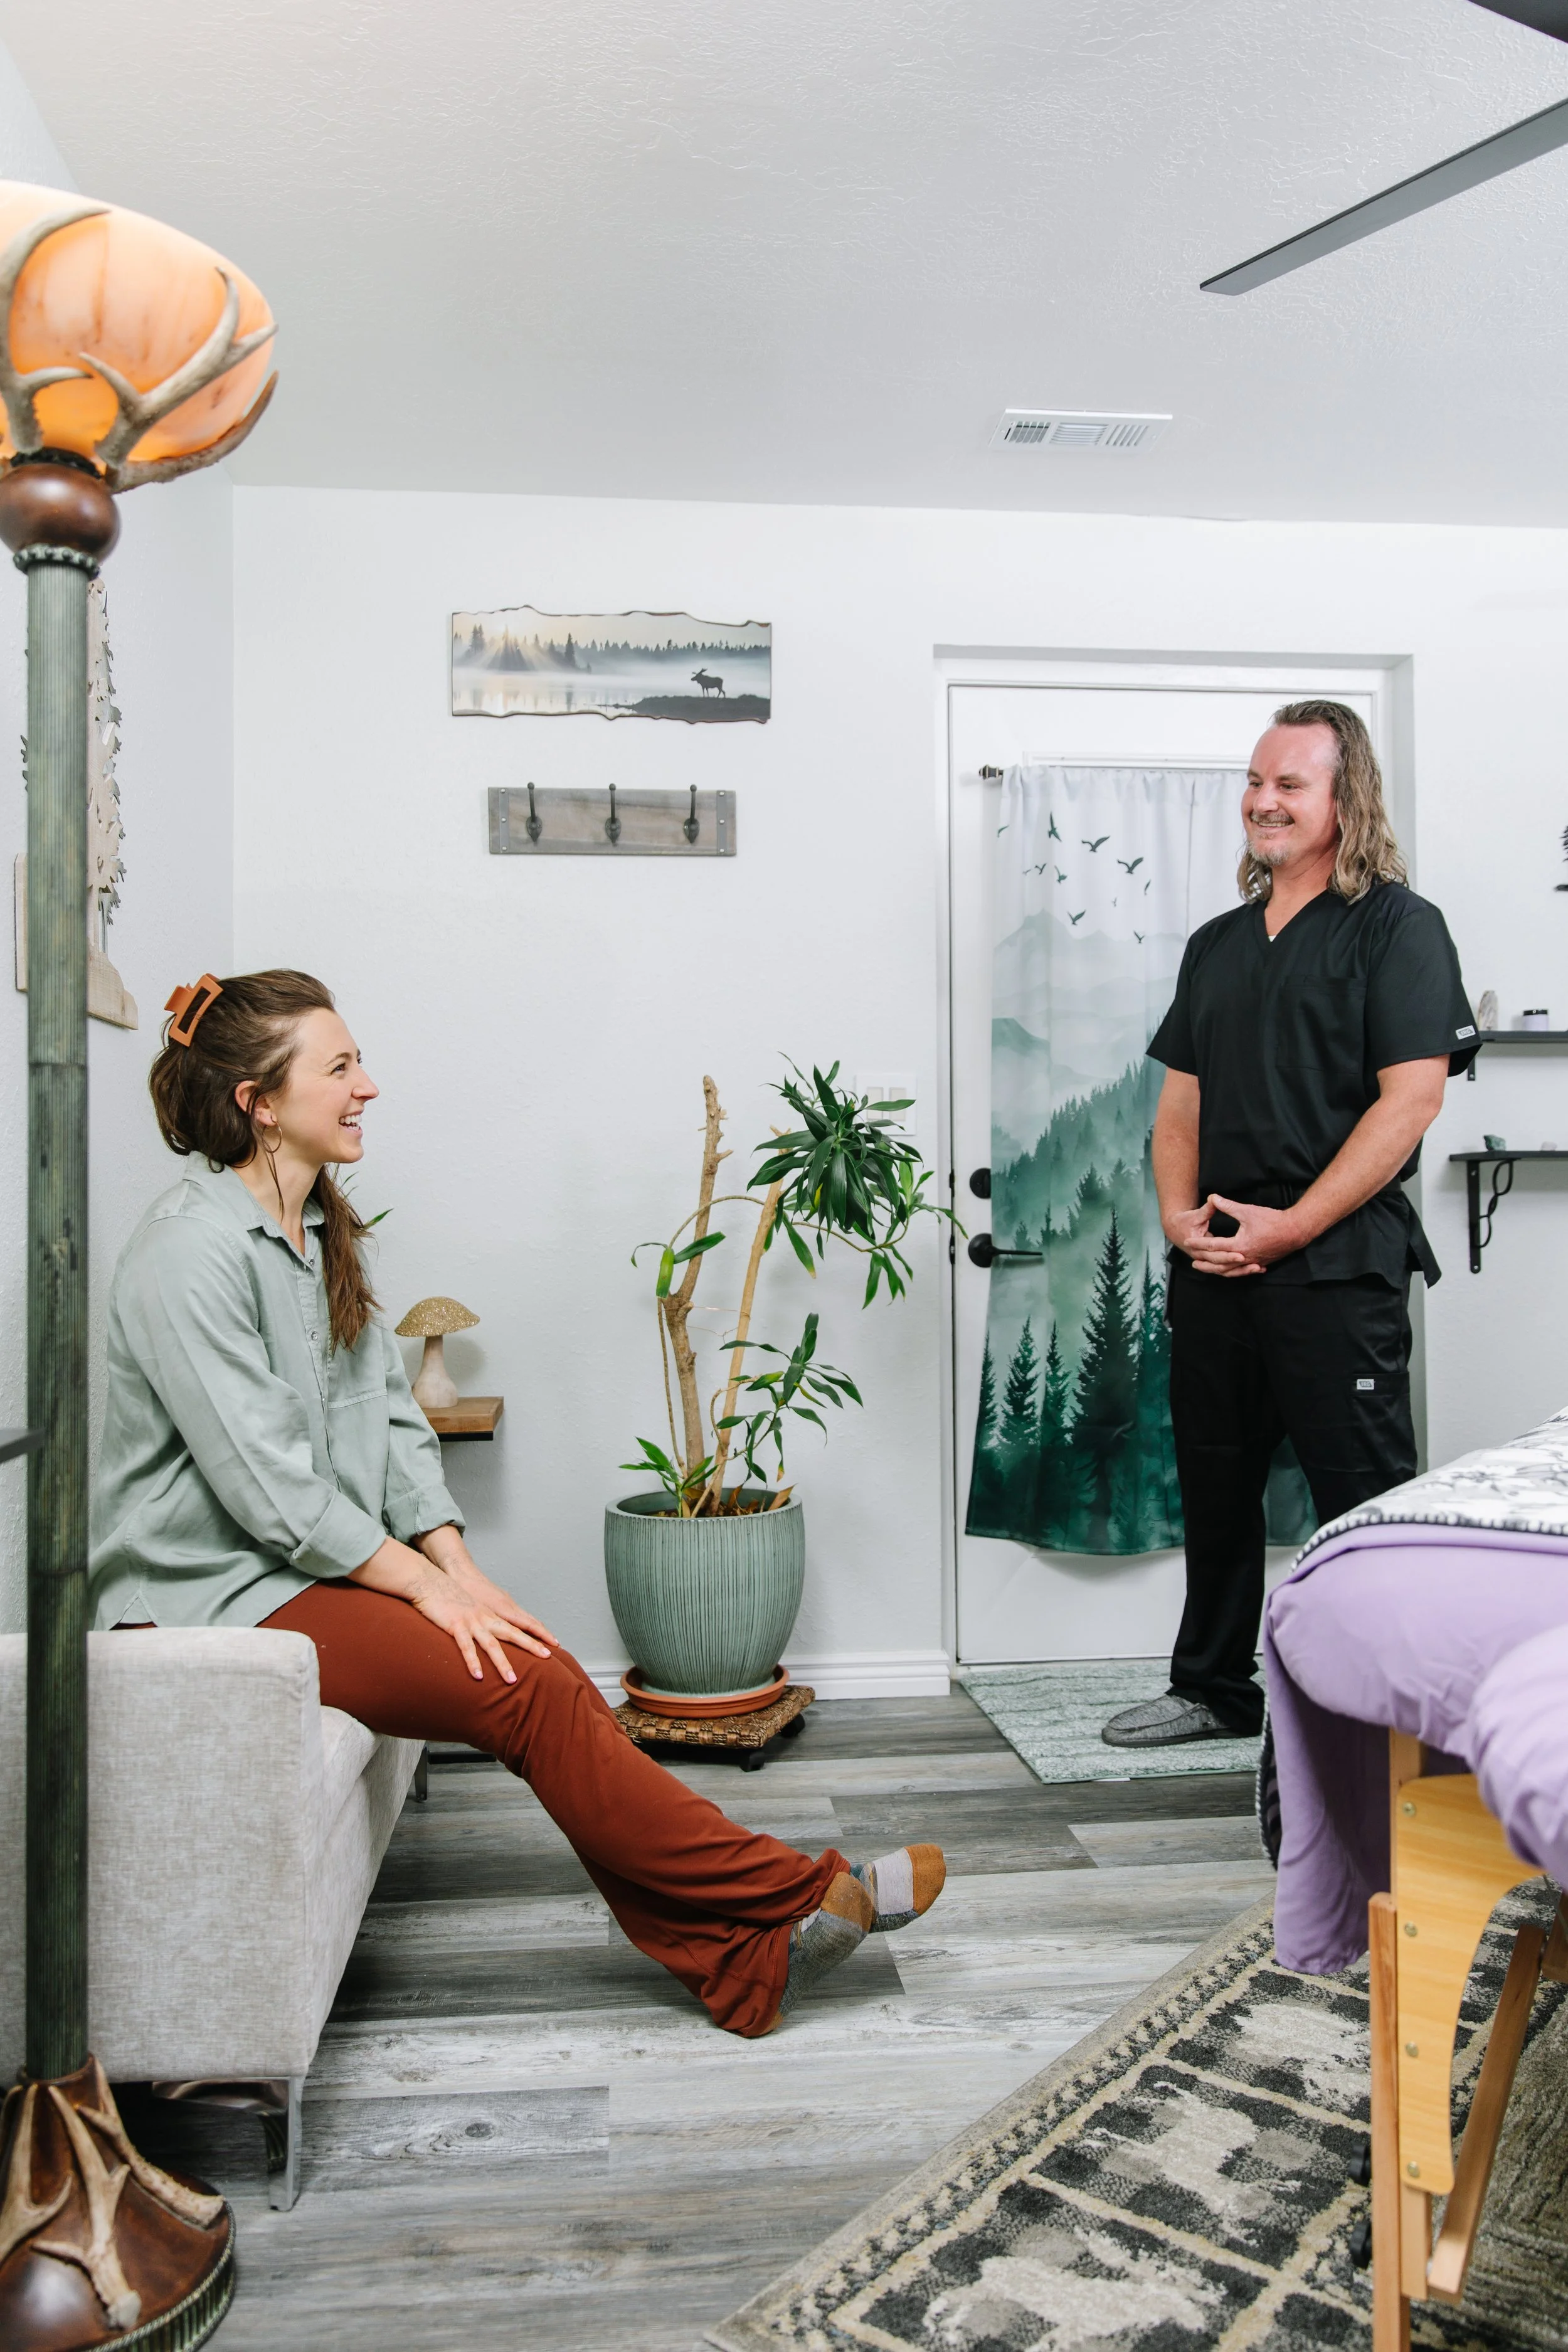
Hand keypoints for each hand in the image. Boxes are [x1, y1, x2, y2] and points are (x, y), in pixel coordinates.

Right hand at [407, 1563, 553, 1682]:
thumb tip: (494, 1629)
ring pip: (491, 1644)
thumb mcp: (474, 1607)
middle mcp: (486, 1617)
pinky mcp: (456, 1626)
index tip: (553, 1644)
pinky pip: (466, 1647)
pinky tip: (478, 1676)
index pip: (519, 1624)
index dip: (536, 1634)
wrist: (432, 1582)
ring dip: (503, 1663)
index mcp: (491, 1614)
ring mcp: (472, 1622)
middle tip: (547, 1657)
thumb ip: (485, 1619)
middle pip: (513, 1633)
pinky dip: (473, 1662)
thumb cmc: (451, 1596)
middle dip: (531, 1646)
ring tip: (512, 1680)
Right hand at [1164, 1201, 1253, 1276]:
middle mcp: (1202, 1258)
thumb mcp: (1197, 1215)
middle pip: (1222, 1267)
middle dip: (1240, 1267)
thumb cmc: (1185, 1221)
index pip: (1215, 1255)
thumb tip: (1214, 1197)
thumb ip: (1208, 1208)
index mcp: (1197, 1249)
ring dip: (1243, 1271)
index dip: (1229, 1255)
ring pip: (1226, 1272)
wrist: (1174, 1229)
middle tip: (1256, 1264)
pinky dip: (1241, 1271)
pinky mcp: (1213, 1262)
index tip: (1242, 1254)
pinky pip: (1228, 1271)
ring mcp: (1207, 1262)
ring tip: (1259, 1269)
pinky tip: (1257, 1269)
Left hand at [1193, 1193, 1304, 1277]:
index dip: (1199, 1243)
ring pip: (1229, 1271)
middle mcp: (1244, 1257)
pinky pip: (1241, 1271)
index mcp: (1238, 1245)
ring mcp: (1252, 1262)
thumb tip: (1212, 1197)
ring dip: (1215, 1270)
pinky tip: (1228, 1270)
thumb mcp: (1247, 1211)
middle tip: (1191, 1261)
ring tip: (1205, 1268)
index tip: (1187, 1241)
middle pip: (1218, 1263)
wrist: (1295, 1231)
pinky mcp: (1259, 1263)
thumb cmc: (1272, 1220)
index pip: (1213, 1245)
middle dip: (1204, 1262)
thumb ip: (1228, 1206)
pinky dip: (1232, 1272)